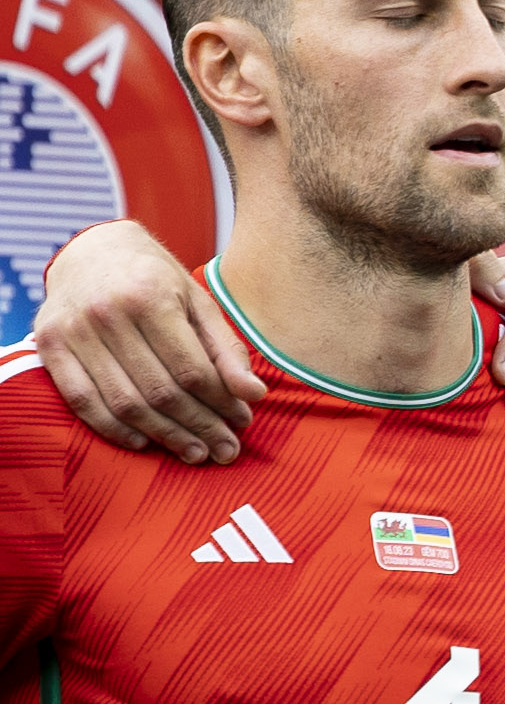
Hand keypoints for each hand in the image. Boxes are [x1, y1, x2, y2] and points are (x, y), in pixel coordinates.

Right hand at [34, 221, 264, 461]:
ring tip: (196, 452)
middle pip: (161, 391)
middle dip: (200, 427)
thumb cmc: (155, 280)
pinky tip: (144, 441)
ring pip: (125, 402)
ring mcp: (74, 331)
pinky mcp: (49, 345)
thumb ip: (226, 349)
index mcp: (150, 297)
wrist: (92, 251)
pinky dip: (113, 429)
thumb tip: (255, 395)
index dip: (222, 404)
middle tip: (226, 450)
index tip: (243, 423)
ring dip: (165, 436)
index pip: (193, 370)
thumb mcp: (198, 302)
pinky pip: (81, 400)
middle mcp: (108, 313)